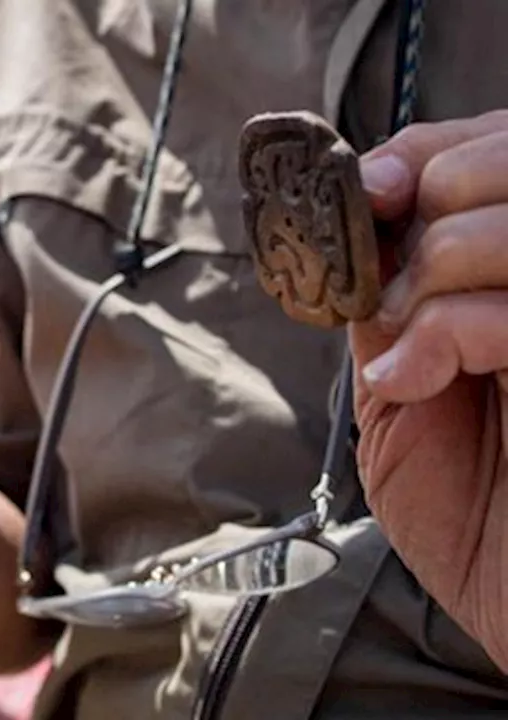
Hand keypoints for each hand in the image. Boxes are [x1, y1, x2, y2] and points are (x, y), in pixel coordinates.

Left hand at [351, 110, 507, 669]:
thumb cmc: (481, 528)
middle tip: (391, 290)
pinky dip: (445, 329)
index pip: (489, 150)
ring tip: (408, 349)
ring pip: (505, 223)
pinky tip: (414, 378)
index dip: (422, 155)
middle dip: (424, 208)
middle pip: (504, 159)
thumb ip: (391, 315)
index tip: (366, 190)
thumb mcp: (404, 404)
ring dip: (430, 273)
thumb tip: (360, 237)